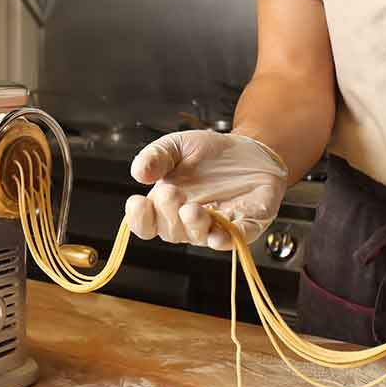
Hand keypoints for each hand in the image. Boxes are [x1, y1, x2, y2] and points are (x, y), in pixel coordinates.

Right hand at [125, 130, 288, 249]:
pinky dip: (226, 240)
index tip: (137, 201)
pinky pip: (234, 239)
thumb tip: (138, 172)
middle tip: (170, 192)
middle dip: (168, 214)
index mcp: (166, 206)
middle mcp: (188, 222)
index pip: (146, 224)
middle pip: (170, 232)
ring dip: (193, 226)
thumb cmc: (209, 153)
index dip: (139, 218)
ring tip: (191, 209)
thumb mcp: (176, 146)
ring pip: (199, 237)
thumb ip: (156, 156)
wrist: (248, 148)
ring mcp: (215, 226)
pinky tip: (218, 236)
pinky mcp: (244, 225)